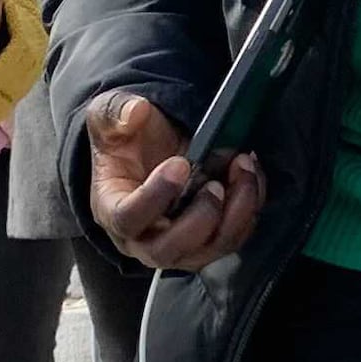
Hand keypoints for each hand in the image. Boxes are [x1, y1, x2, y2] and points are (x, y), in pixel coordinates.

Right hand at [88, 90, 265, 269]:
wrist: (151, 152)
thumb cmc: (126, 141)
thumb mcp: (110, 118)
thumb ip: (116, 112)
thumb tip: (135, 111)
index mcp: (112, 209)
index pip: (127, 218)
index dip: (155, 196)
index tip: (180, 164)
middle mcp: (143, 238)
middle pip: (168, 250)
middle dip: (200, 217)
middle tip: (215, 182)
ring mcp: (179, 245)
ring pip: (210, 249)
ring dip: (235, 213)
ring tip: (243, 168)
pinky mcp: (208, 240)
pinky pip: (234, 236)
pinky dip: (249, 207)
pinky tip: (250, 173)